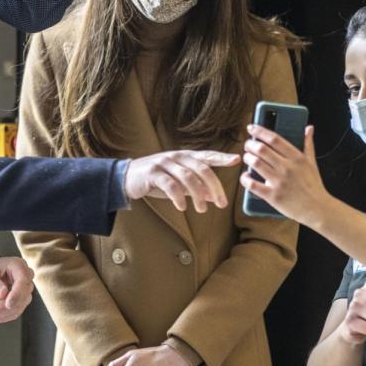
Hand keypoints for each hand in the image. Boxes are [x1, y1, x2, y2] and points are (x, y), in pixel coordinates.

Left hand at [0, 256, 34, 323]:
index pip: (23, 280)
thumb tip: (3, 294)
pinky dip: (2, 317)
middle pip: (22, 296)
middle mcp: (25, 278)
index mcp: (18, 266)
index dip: (17, 293)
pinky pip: (15, 312)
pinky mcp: (21, 301)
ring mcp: (24, 290)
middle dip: (4, 307)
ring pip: (19, 307)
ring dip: (1, 314)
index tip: (8, 305)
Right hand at [125, 151, 240, 211]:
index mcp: (185, 157)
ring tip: (202, 209)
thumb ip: (196, 187)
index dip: (222, 158)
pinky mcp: (152, 172)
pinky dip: (178, 197)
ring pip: (188, 177)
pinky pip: (170, 184)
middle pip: (202, 169)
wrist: (128, 178)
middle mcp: (177, 157)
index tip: (238, 160)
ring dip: (198, 195)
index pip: (208, 156)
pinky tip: (182, 207)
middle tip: (221, 204)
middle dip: (214, 187)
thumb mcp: (178, 182)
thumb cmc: (156, 180)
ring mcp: (164, 163)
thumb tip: (213, 196)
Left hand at [240, 124, 329, 223]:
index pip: (275, 139)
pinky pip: (253, 185)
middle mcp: (287, 168)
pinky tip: (245, 176)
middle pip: (262, 149)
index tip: (251, 128)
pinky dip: (245, 179)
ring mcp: (279, 182)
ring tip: (247, 157)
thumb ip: (308, 144)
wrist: (317, 209)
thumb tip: (309, 128)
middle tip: (248, 145)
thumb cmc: (314, 186)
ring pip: (255, 164)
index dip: (260, 131)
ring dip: (247, 158)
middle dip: (250, 144)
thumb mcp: (312, 163)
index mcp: (297, 158)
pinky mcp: (273, 196)